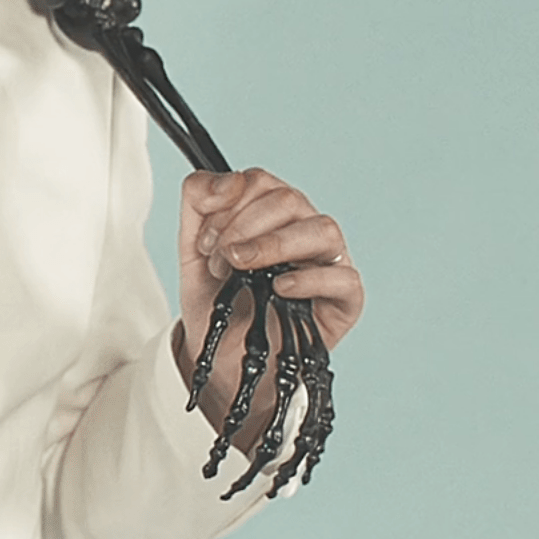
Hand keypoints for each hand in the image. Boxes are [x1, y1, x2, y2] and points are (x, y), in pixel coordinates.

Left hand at [175, 169, 363, 447]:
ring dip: (274, 244)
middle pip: (289, 199)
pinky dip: (309, 278)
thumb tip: (223, 182)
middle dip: (243, 226)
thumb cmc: (217, 299)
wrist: (220, 356)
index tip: (204, 241)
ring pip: (323, 228)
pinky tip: (280, 287)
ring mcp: (329, 263)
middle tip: (221, 259)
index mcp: (271, 212)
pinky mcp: (345, 299)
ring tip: (242, 266)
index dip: (227, 203)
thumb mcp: (193, 246)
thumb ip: (198, 200)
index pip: (261, 181)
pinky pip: (343, 278)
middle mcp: (303, 230)